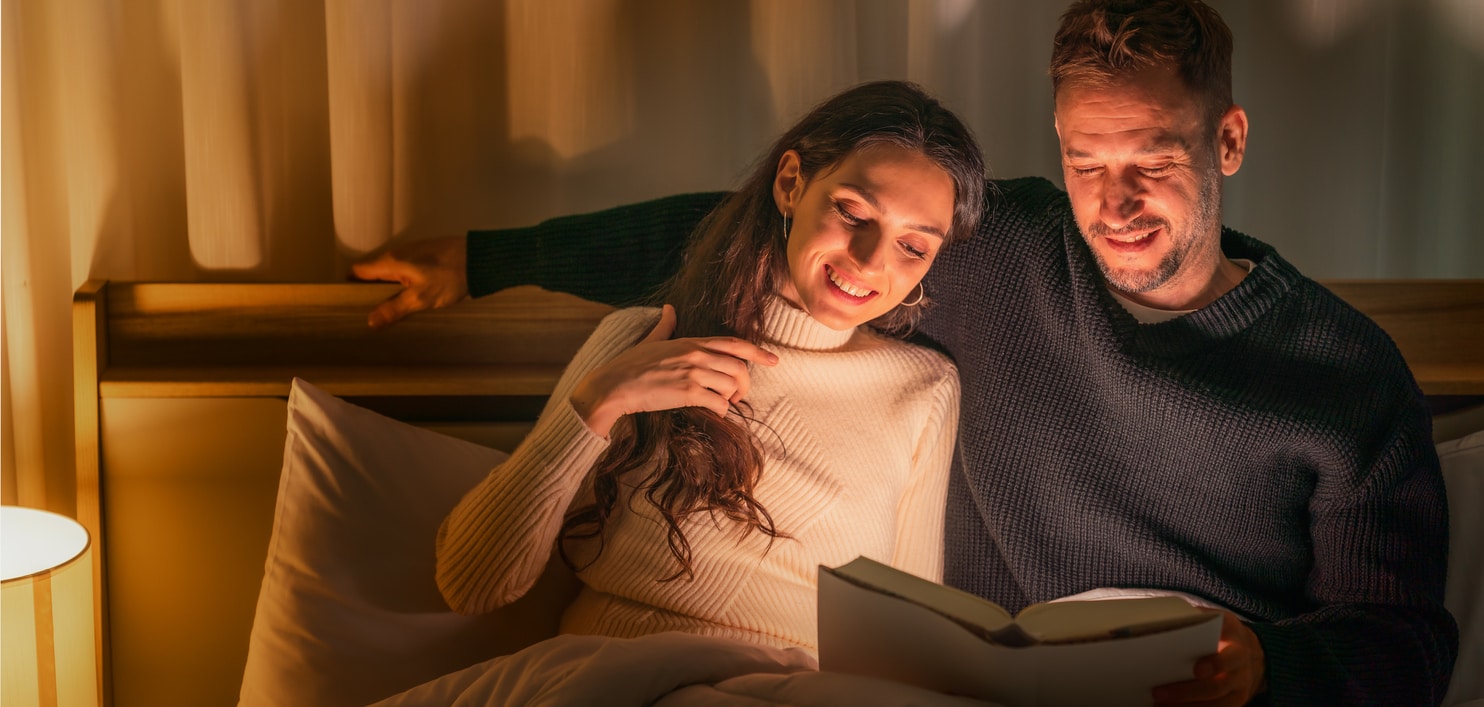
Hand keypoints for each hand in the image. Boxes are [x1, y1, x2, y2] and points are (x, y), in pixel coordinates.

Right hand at [350, 235, 468, 327]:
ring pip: (392, 273)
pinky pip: (408, 271)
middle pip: (375, 273)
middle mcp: (399, 254)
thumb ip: (394, 308)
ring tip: (390, 310)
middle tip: (371, 313)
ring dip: (389, 289)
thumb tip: (370, 321)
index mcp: (391, 262)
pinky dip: (405, 283)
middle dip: (371, 292)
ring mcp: (414, 254)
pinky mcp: (427, 256)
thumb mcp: (421, 298)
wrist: (480, 259)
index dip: (351, 285)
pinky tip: (412, 298)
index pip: (359, 271)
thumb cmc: (450, 276)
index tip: (349, 303)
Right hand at [570, 305, 779, 436]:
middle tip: (739, 395)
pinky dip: (720, 409)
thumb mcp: (651, 339)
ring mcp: (692, 372)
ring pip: (732, 385)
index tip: (774, 360)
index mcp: (690, 341)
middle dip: (745, 384)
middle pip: (739, 367)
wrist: (614, 385)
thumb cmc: (630, 365)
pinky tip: (713, 410)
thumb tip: (669, 308)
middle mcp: (695, 354)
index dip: (758, 352)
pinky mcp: (687, 392)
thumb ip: (665, 324)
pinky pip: (718, 402)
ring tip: (722, 402)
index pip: (733, 343)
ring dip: (731, 398)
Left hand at [1152, 610, 1265, 706]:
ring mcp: (1239, 688)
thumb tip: (1164, 620)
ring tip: (1158, 704)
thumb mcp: (1217, 620)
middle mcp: (1241, 668)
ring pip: (1215, 704)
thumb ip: (1196, 618)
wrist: (1249, 652)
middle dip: (1186, 691)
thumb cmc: (1222, 633)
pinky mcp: (1234, 702)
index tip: (1196, 670)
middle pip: (1217, 686)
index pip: (1229, 656)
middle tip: (1158, 692)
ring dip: (1185, 706)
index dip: (1215, 664)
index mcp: (1236, 643)